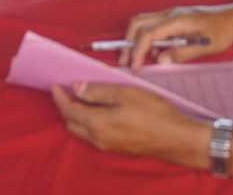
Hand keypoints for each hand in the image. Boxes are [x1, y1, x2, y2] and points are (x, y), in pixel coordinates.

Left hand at [52, 82, 208, 168]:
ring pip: (83, 130)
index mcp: (96, 124)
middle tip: (69, 89)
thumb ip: (98, 91)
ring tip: (85, 97)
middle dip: (67, 106)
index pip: (69, 110)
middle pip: (72, 122)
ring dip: (78, 115)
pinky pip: (95, 135)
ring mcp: (108, 145)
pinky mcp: (118, 147)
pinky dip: (90, 122)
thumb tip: (77, 88)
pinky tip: (101, 111)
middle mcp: (98, 139)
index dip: (60, 97)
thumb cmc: (153, 113)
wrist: (176, 138)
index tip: (55, 85)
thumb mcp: (125, 94)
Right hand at [120, 5, 232, 68]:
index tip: (136, 67)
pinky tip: (158, 53)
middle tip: (127, 62)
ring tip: (142, 60)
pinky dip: (149, 39)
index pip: (148, 33)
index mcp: (178, 19)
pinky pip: (154, 26)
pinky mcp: (175, 19)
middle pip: (139, 24)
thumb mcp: (206, 46)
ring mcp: (172, 15)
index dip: (139, 51)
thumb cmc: (224, 31)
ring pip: (144, 24)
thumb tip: (160, 60)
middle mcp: (171, 14)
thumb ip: (182, 53)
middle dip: (129, 42)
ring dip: (138, 41)